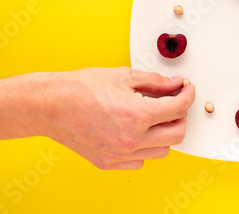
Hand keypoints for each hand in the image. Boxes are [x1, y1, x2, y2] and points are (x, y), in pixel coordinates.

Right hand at [43, 67, 194, 169]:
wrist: (50, 105)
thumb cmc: (80, 88)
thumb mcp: (123, 76)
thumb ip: (155, 82)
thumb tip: (174, 84)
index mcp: (137, 115)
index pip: (178, 108)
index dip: (188, 95)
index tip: (187, 89)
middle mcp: (131, 139)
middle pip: (177, 134)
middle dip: (181, 116)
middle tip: (175, 104)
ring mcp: (120, 154)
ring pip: (161, 151)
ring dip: (164, 134)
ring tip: (155, 118)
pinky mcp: (109, 163)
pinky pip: (140, 161)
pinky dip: (145, 148)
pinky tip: (138, 133)